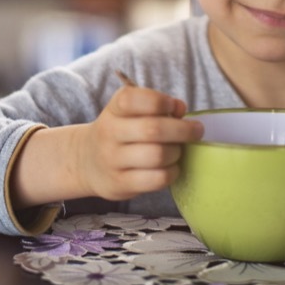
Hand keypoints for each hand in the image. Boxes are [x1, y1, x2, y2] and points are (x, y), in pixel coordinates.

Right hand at [76, 84, 204, 201]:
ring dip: (177, 152)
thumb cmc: (121, 132)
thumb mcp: (130, 112)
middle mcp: (109, 133)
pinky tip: (171, 167)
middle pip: (153, 129)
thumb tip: (180, 108)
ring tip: (178, 150)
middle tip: (197, 130)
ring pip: (157, 156)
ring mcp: (112, 160)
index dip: (160, 101)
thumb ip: (155, 106)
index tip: (175, 107)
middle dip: (183, 130)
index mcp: (114, 109)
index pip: (132, 99)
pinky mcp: (120, 184)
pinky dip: (172, 172)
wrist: (87, 162)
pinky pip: (156, 179)